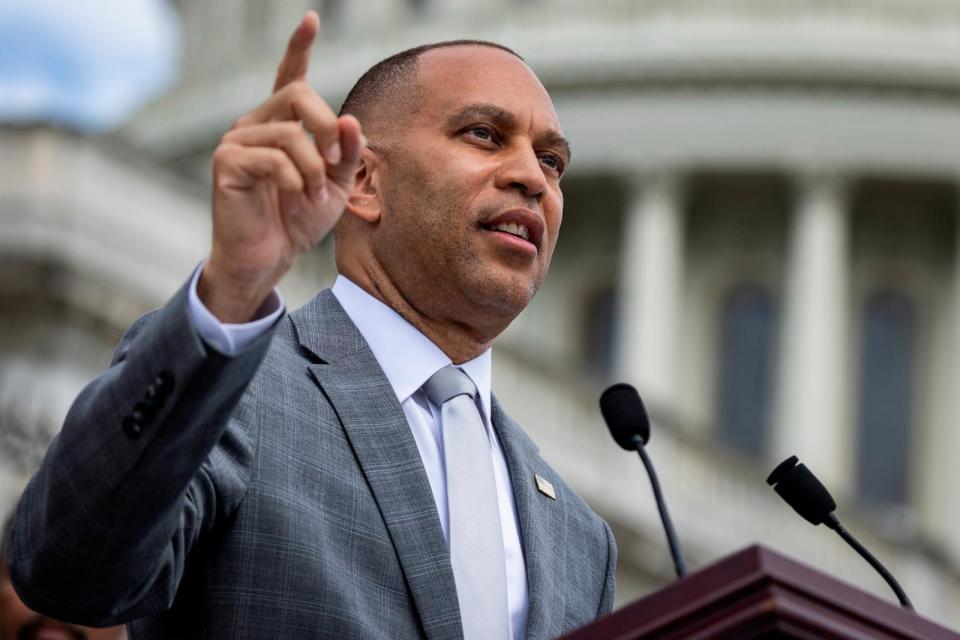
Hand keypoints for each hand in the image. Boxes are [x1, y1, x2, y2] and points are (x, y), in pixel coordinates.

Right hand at [200, 11, 364, 322]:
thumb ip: (346, 153)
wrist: (270, 257)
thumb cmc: (298, 219)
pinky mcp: (226, 162)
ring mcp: (237, 140)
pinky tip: (293, 197)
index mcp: (282, 124)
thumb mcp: (336, 185)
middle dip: (328, 127)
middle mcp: (256, 123)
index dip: (299, 47)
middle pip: (300, 95)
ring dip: (314, 170)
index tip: (311, 19)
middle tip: (336, 162)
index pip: (290, 77)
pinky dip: (294, 180)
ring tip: (314, 196)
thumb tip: (352, 120)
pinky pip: (272, 158)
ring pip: (290, 133)